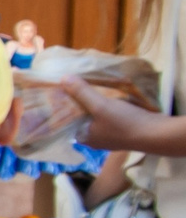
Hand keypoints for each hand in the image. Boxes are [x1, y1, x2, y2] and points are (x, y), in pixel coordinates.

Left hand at [65, 80, 185, 156]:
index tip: (60, 92)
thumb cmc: (124, 123)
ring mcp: (110, 136)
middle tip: (75, 85)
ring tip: (90, 87)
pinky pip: (111, 117)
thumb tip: (63, 79)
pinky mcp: (123, 131)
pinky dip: (109, 107)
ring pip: (97, 116)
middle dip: (80, 103)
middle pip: (82, 117)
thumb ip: (82, 93)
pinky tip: (110, 96)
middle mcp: (94, 139)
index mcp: (83, 137)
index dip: (63, 106)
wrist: (157, 133)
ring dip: (96, 104)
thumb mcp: (100, 105)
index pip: (66, 120)